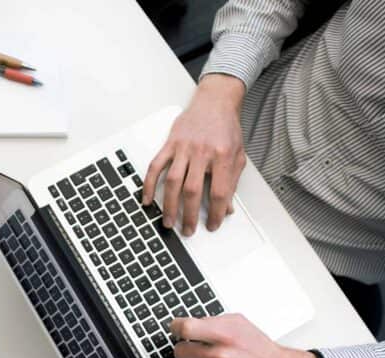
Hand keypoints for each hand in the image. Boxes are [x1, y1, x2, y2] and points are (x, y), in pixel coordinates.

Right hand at [143, 74, 246, 235]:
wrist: (215, 101)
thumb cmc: (226, 127)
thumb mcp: (237, 155)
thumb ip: (232, 181)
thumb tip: (227, 207)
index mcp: (222, 156)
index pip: (218, 192)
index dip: (216, 212)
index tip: (213, 225)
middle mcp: (202, 152)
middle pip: (192, 190)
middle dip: (189, 215)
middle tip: (188, 230)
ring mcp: (183, 148)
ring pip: (173, 182)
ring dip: (169, 205)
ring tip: (168, 221)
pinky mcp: (170, 144)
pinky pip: (156, 166)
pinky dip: (149, 184)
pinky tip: (147, 199)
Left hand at [170, 314, 316, 357]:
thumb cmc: (258, 348)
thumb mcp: (238, 323)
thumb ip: (211, 322)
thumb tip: (186, 325)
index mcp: (225, 335)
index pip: (185, 329)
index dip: (176, 327)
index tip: (176, 329)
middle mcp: (222, 356)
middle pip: (180, 351)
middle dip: (185, 348)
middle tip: (194, 348)